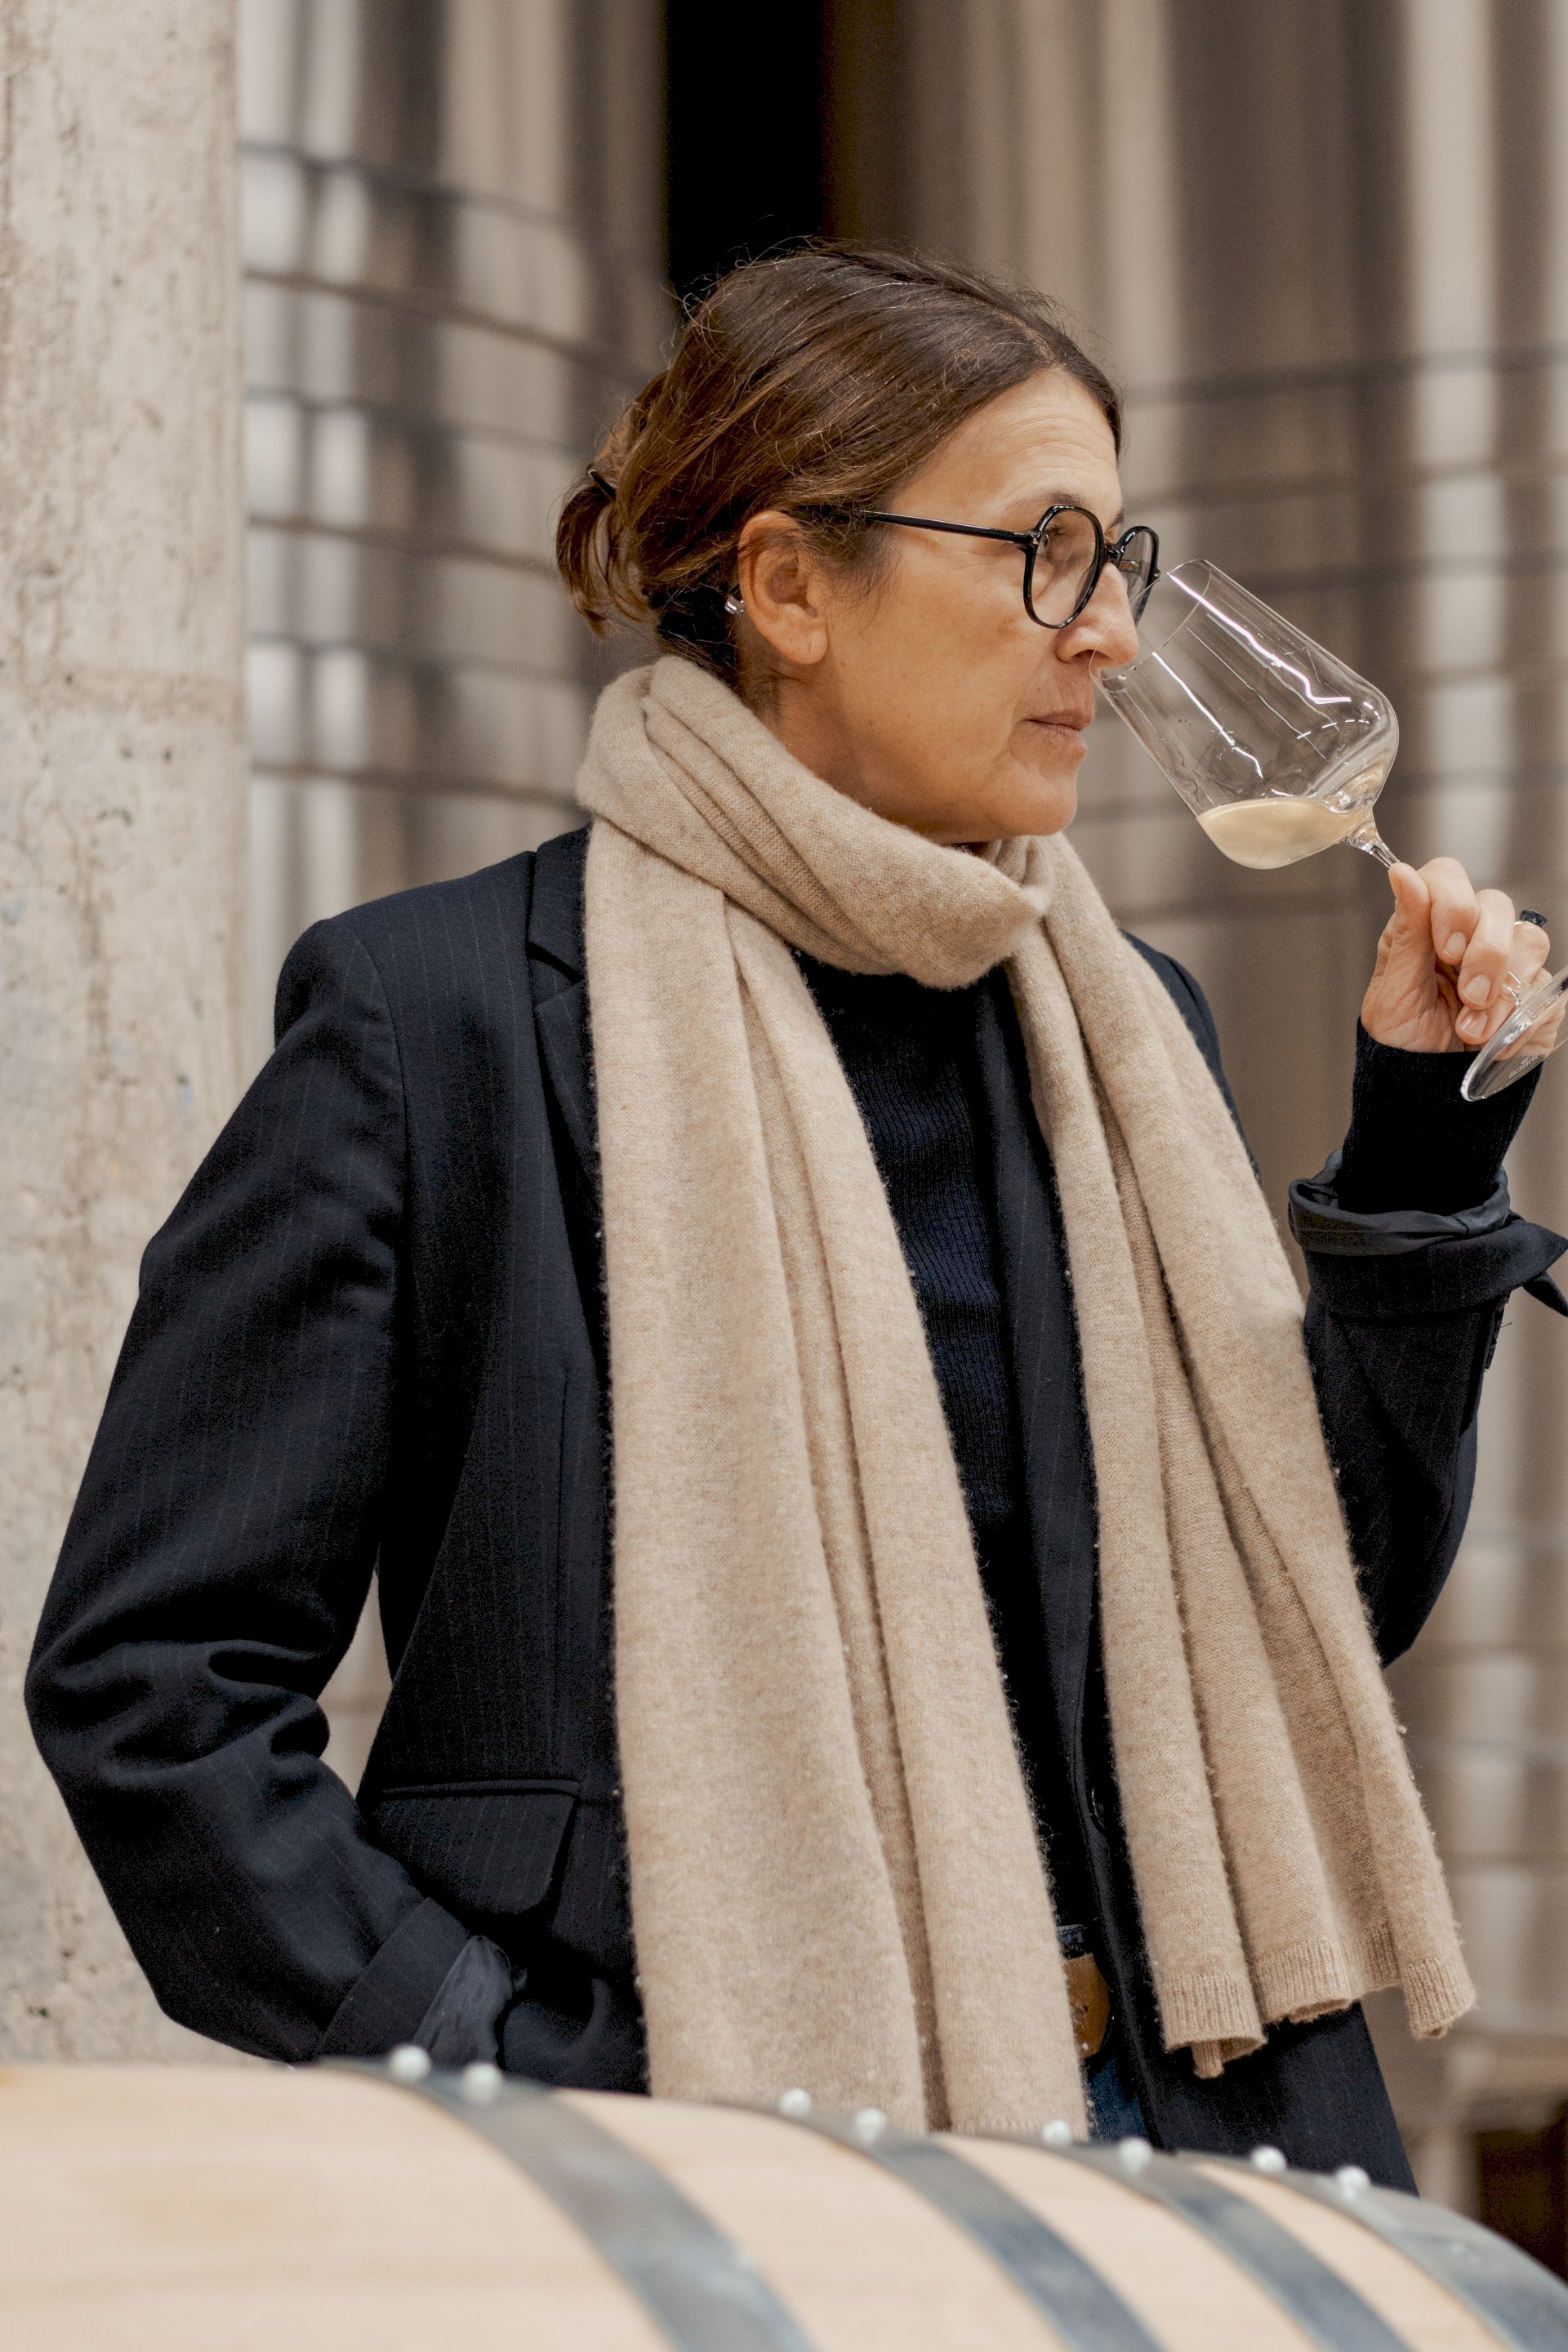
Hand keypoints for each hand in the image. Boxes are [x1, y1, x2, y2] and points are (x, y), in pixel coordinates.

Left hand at [1361, 858, 1551, 1053]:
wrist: (1425, 1096)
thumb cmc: (1400, 1046)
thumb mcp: (1392, 995)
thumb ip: (1405, 934)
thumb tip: (1401, 873)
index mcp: (1426, 929)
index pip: (1447, 877)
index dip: (1453, 904)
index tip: (1447, 948)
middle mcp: (1468, 938)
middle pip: (1496, 904)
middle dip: (1485, 953)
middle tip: (1466, 996)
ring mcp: (1505, 965)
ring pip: (1530, 941)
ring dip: (1502, 993)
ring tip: (1470, 1032)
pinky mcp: (1533, 996)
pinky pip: (1547, 989)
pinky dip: (1521, 1020)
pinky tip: (1492, 1043)